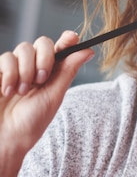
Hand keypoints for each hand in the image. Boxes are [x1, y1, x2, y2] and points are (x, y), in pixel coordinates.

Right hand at [0, 31, 93, 160]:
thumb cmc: (30, 123)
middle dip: (44, 58)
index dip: (67, 40)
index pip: (61, 49)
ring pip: (23, 49)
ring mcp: (14, 68)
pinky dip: (9, 73)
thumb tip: (88, 51)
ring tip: (22, 92)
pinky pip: (5, 58)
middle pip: (42, 43)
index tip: (71, 37)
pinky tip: (8, 92)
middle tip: (41, 79)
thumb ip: (68, 71)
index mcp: (51, 74)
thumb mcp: (53, 96)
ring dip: (25, 70)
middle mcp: (33, 68)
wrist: (3, 139)